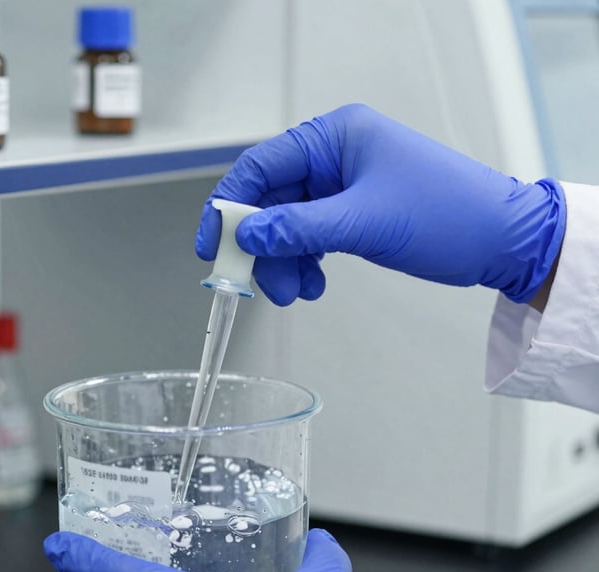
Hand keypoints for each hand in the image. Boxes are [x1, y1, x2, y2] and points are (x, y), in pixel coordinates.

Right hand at [196, 104, 564, 305]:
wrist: (500, 240)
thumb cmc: (447, 215)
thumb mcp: (364, 222)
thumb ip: (299, 229)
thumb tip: (247, 234)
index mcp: (336, 137)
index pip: (262, 166)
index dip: (230, 206)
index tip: (212, 244)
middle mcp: (335, 156)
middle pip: (272, 201)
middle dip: (263, 246)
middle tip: (260, 285)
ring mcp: (344, 186)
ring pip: (289, 225)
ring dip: (284, 262)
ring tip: (296, 293)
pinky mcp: (353, 212)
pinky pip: (311, 237)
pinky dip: (305, 262)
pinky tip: (314, 284)